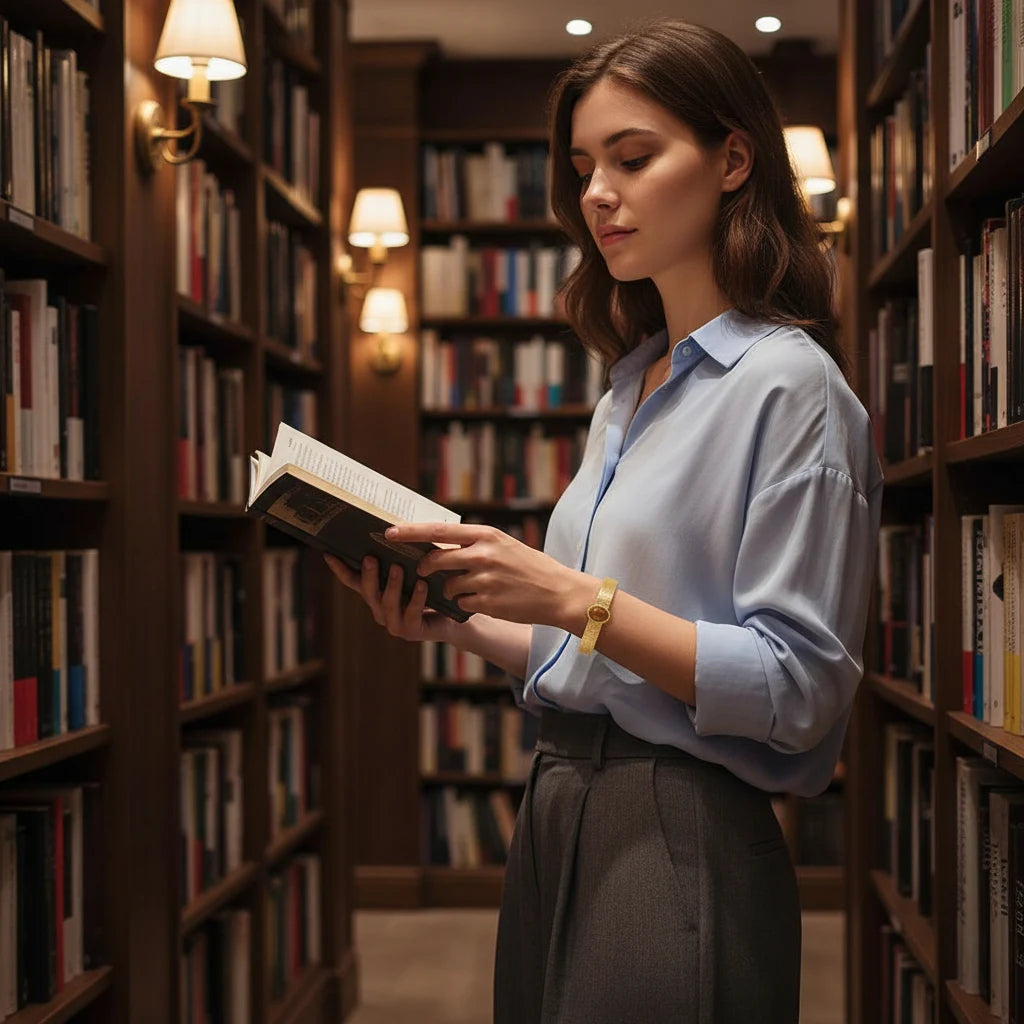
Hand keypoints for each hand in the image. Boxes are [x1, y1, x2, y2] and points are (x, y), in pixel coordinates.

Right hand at [323, 553, 454, 643]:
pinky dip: (417, 599)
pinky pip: (412, 614)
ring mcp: (395, 622)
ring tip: (398, 567)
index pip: (353, 581)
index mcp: (377, 594)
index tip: (328, 553)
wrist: (455, 619)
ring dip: (392, 585)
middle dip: (368, 575)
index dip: (340, 569)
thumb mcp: (415, 570)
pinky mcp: (412, 631)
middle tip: (370, 557)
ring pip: (387, 603)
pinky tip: (422, 585)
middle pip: (368, 592)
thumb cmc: (434, 590)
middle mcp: (381, 609)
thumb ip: (401, 558)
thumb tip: (394, 529)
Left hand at [384, 522, 590, 628]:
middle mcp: (483, 554)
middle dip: (425, 568)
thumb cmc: (529, 567)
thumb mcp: (503, 545)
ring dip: (450, 589)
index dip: (410, 532)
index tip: (388, 531)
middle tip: (422, 572)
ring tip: (473, 588)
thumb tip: (438, 545)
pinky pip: (461, 603)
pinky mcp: (488, 602)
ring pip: (448, 585)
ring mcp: (485, 579)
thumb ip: (473, 544)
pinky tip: (486, 600)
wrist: (558, 592)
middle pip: (436, 560)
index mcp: (485, 535)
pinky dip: (466, 603)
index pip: (438, 531)